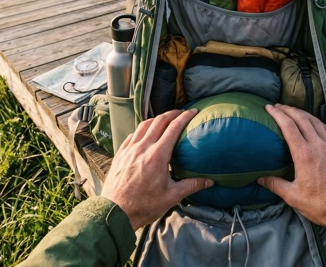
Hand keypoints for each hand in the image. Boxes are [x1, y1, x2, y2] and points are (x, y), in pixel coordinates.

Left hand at [100, 108, 212, 229]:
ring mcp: (129, 149)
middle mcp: (142, 148)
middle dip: (172, 113)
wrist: (115, 212)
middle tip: (181, 112)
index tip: (193, 112)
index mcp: (157, 155)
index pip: (173, 128)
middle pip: (159, 121)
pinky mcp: (120, 154)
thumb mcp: (172, 196)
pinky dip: (142, 129)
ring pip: (144, 125)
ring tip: (165, 119)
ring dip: (156, 119)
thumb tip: (210, 181)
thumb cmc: (144, 205)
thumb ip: (192, 185)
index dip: (184, 117)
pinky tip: (145, 133)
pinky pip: (132, 135)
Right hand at [258, 104, 325, 229]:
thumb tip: (260, 178)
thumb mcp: (293, 196)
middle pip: (302, 119)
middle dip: (288, 110)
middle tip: (277, 106)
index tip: (268, 108)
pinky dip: (317, 122)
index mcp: (304, 154)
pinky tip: (314, 122)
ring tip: (293, 111)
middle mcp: (318, 145)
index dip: (278, 115)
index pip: (289, 127)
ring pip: (315, 122)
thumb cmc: (320, 204)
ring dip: (302, 113)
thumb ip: (275, 184)